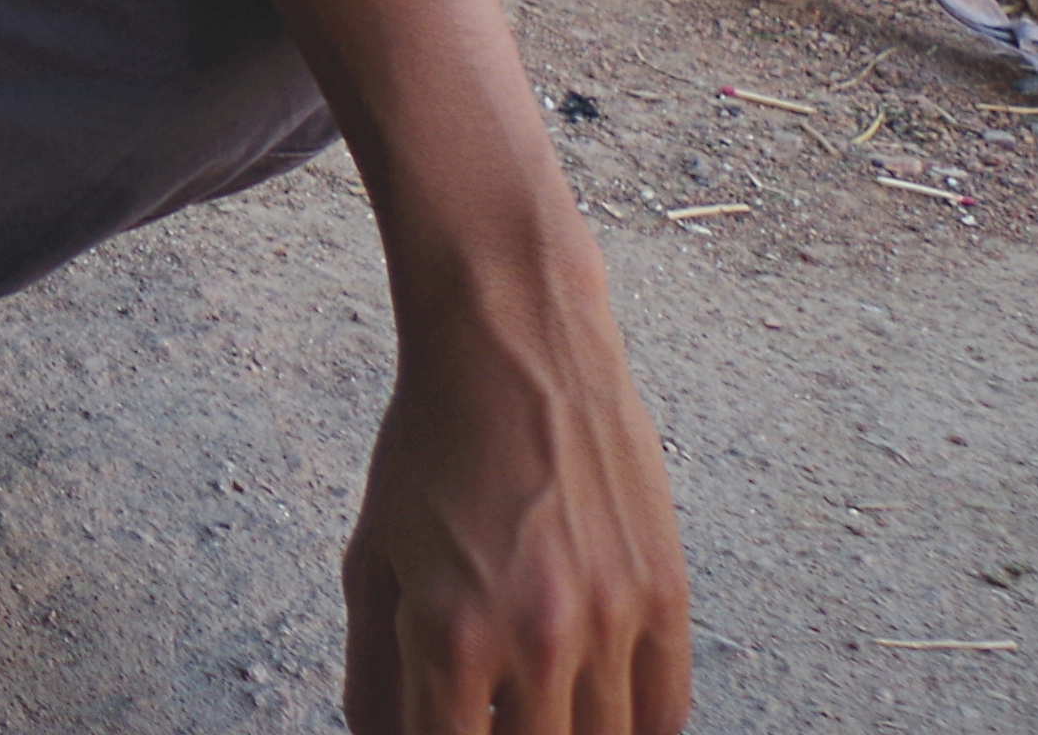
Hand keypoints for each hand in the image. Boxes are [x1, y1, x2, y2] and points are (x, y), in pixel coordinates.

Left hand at [340, 273, 691, 734]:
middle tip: (487, 707)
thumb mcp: (372, 558)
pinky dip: (632, 727)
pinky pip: (665, 713)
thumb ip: (372, 674)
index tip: (442, 730)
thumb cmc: (431, 443)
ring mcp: (611, 620)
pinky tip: (593, 710)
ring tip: (534, 705)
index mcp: (451, 635)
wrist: (514, 342)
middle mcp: (536, 639)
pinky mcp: (664, 595)